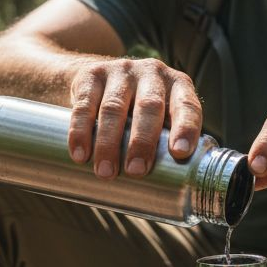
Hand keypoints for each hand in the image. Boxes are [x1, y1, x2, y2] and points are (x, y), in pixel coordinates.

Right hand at [67, 58, 202, 178]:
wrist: (97, 80)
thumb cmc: (138, 113)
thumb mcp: (160, 119)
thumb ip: (165, 145)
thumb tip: (168, 195)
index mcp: (178, 86)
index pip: (186, 106)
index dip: (185, 128)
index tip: (179, 153)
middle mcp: (152, 73)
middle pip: (149, 106)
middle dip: (142, 141)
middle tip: (136, 171)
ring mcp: (120, 71)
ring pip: (114, 108)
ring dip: (109, 143)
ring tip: (106, 172)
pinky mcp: (90, 75)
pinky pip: (84, 105)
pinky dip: (80, 132)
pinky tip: (80, 154)